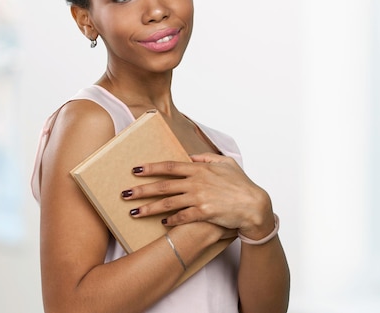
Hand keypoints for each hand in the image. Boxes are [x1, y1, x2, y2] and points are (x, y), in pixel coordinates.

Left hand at [121, 153, 274, 236]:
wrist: (254, 205)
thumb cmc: (242, 184)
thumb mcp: (227, 163)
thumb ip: (208, 158)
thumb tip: (192, 156)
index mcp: (200, 169)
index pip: (170, 167)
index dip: (151, 168)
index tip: (135, 170)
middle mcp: (196, 183)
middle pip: (163, 185)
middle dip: (141, 189)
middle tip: (124, 193)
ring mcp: (199, 198)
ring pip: (168, 203)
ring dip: (149, 208)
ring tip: (134, 212)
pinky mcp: (204, 214)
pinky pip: (182, 217)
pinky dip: (170, 220)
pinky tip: (161, 223)